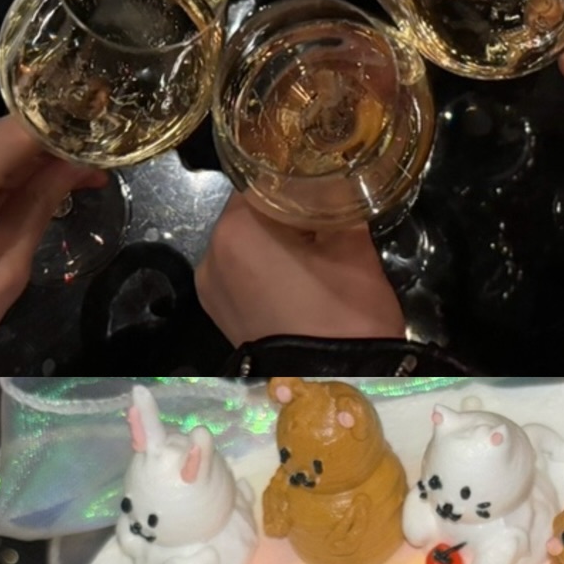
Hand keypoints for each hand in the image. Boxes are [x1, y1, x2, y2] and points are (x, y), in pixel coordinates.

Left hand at [0, 120, 108, 375]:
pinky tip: (1, 202)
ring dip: (10, 165)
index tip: (98, 150)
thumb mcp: (3, 272)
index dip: (65, 134)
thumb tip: (74, 167)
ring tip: (49, 194)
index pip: (21, 128)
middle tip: (85, 177)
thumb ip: (38, 207)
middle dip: (41, 152)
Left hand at [196, 193, 405, 343]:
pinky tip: (296, 278)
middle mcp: (210, 256)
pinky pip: (241, 277)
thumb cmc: (344, 313)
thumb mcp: (353, 247)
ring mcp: (211, 291)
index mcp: (236, 230)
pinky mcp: (220, 317)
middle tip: (322, 215)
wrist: (333, 388)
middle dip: (282, 212)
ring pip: (245, 246)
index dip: (291, 175)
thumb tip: (336, 184)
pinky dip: (264, 271)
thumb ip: (338, 204)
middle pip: (249, 214)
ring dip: (273, 243)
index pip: (260, 179)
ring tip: (312, 250)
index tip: (317, 177)